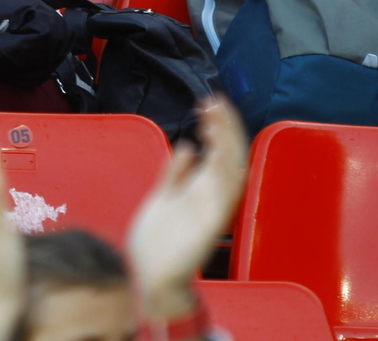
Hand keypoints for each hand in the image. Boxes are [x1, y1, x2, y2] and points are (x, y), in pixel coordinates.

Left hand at [127, 98, 247, 322]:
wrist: (148, 276)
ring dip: (225, 140)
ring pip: (229, 167)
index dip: (218, 126)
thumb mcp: (163, 196)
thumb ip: (175, 173)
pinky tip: (214, 148)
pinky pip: (224, 193)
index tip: (209, 103)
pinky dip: (223, 169)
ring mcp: (212, 208)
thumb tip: (187, 146)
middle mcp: (210, 195)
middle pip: (228, 154)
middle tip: (214, 100)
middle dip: (224, 126)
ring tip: (214, 114)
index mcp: (200, 188)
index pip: (217, 150)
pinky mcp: (209, 223)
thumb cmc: (156, 242)